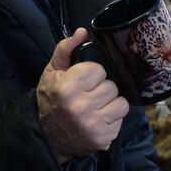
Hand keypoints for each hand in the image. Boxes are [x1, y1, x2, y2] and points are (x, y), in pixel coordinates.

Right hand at [37, 28, 129, 158]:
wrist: (49, 137)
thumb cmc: (51, 100)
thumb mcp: (52, 73)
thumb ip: (66, 49)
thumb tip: (82, 32)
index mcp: (67, 88)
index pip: (98, 70)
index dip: (92, 74)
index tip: (82, 81)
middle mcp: (80, 108)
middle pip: (111, 86)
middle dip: (101, 89)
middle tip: (89, 96)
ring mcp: (93, 125)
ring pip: (121, 102)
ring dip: (111, 104)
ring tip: (96, 107)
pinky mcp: (102, 138)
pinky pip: (121, 119)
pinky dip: (112, 119)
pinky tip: (98, 120)